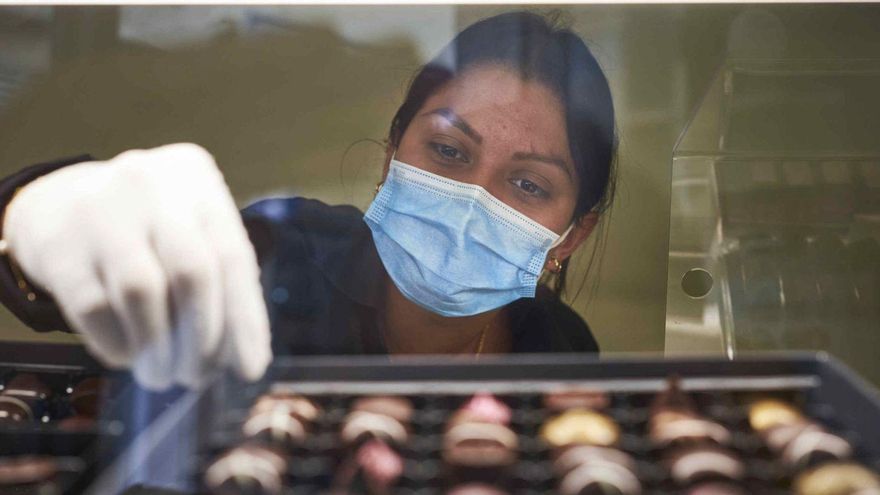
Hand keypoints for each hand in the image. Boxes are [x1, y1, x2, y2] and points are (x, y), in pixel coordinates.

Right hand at [3, 143, 271, 388]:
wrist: (60, 205)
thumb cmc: (148, 229)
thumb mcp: (190, 232)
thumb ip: (221, 282)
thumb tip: (246, 359)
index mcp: (196, 179)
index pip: (233, 257)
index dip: (245, 320)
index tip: (250, 369)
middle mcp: (152, 184)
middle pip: (193, 272)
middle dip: (203, 337)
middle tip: (199, 376)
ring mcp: (101, 210)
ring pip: (142, 291)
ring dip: (159, 347)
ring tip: (163, 374)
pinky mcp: (60, 245)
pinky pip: (94, 308)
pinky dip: (117, 344)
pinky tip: (127, 356)